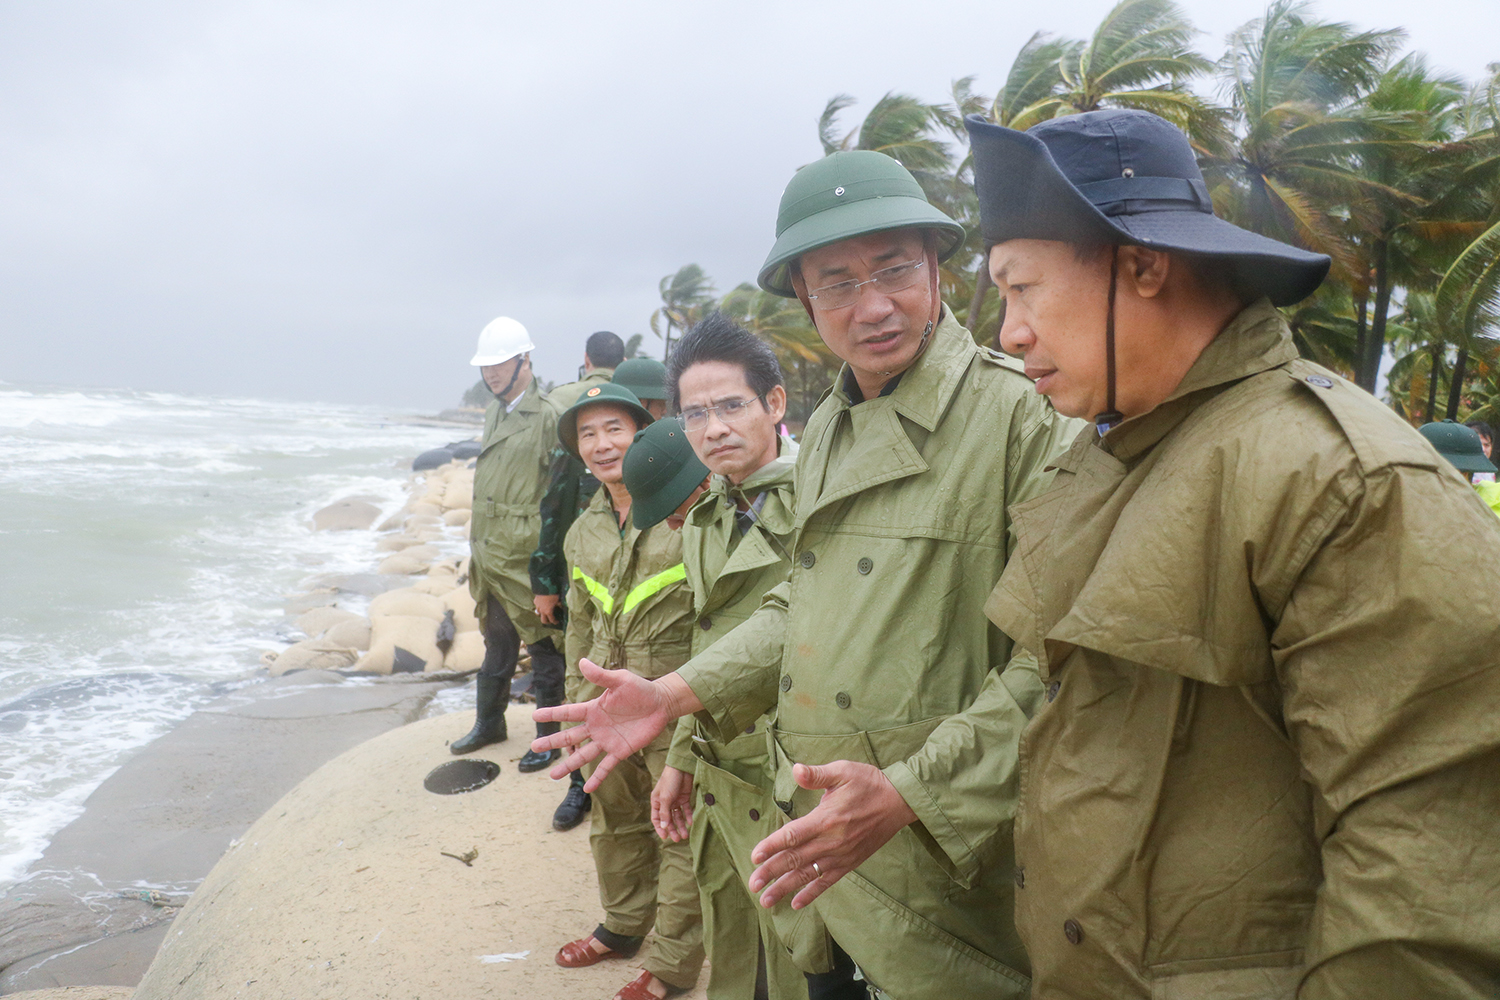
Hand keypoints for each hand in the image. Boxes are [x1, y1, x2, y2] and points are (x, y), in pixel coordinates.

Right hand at [530, 660, 699, 790]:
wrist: (661, 703)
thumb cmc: (640, 689)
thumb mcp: (620, 680)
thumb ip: (601, 676)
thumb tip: (581, 661)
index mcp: (594, 709)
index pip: (568, 712)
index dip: (552, 714)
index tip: (534, 716)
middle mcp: (596, 727)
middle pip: (570, 736)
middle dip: (552, 742)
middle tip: (534, 747)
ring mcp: (607, 740)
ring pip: (583, 755)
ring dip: (569, 765)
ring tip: (553, 776)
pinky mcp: (621, 751)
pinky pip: (606, 766)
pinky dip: (597, 777)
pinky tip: (587, 789)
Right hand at [533, 594, 561, 624]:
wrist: (545, 587)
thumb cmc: (553, 595)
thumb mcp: (558, 601)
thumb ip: (559, 605)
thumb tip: (561, 607)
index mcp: (548, 612)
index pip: (551, 620)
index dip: (555, 622)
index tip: (557, 622)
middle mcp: (542, 611)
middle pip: (543, 620)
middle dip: (547, 622)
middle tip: (550, 620)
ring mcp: (537, 606)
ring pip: (539, 613)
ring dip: (542, 614)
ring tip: (545, 612)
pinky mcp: (535, 601)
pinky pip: (537, 606)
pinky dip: (540, 607)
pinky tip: (542, 604)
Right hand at [651, 766, 694, 841]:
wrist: (682, 767)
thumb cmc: (669, 780)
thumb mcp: (665, 798)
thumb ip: (664, 813)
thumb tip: (663, 827)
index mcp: (656, 802)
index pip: (656, 819)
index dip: (660, 828)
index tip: (665, 837)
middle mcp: (665, 802)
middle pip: (668, 819)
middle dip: (672, 829)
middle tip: (677, 839)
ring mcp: (675, 800)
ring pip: (677, 816)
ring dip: (681, 825)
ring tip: (685, 835)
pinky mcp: (684, 797)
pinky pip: (686, 810)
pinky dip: (688, 816)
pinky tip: (691, 823)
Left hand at [747, 761, 915, 910]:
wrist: (899, 802)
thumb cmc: (868, 783)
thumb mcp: (843, 771)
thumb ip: (817, 774)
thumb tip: (795, 769)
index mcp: (826, 819)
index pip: (793, 836)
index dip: (772, 846)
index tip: (754, 856)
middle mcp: (831, 841)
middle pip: (795, 860)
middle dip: (771, 873)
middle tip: (752, 884)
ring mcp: (840, 855)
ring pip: (807, 875)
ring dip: (785, 888)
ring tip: (766, 900)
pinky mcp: (849, 863)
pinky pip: (827, 882)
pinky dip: (811, 894)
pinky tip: (796, 903)